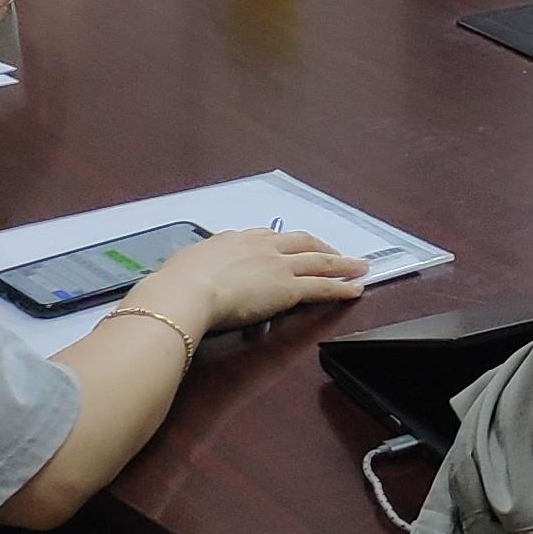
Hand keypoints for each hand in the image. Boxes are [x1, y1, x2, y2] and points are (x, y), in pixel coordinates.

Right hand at [124, 227, 370, 342]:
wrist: (183, 294)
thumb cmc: (172, 287)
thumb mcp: (180, 271)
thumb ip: (188, 273)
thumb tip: (179, 281)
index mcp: (230, 241)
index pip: (263, 238)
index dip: (280, 244)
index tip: (288, 248)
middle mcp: (258, 246)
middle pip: (299, 242)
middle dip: (320, 246)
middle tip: (335, 252)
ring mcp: (276, 265)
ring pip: (319, 260)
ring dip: (342, 263)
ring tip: (360, 267)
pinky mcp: (288, 287)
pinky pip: (323, 286)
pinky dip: (342, 287)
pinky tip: (356, 289)